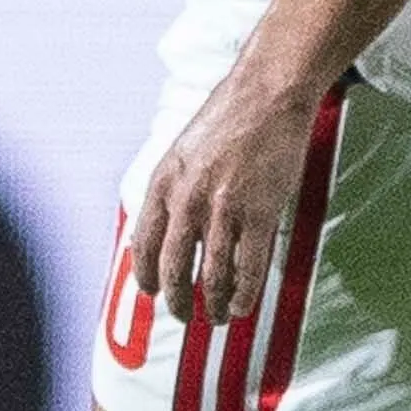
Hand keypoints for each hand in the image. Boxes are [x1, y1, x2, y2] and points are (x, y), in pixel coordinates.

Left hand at [132, 72, 322, 323]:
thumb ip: (173, 188)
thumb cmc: (229, 117)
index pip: (144, 243)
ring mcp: (223, 208)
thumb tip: (167, 225)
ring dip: (212, 304)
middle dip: (177, 300)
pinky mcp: (259, 214)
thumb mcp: (182, 150)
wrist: (267, 94)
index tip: (151, 292)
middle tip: (184, 315)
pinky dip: (243, 294)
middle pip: (174, 268)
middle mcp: (187, 199)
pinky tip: (241, 305)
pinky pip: (248, 268)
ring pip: (212, 275)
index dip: (145, 275)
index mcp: (163, 182)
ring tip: (216, 316)